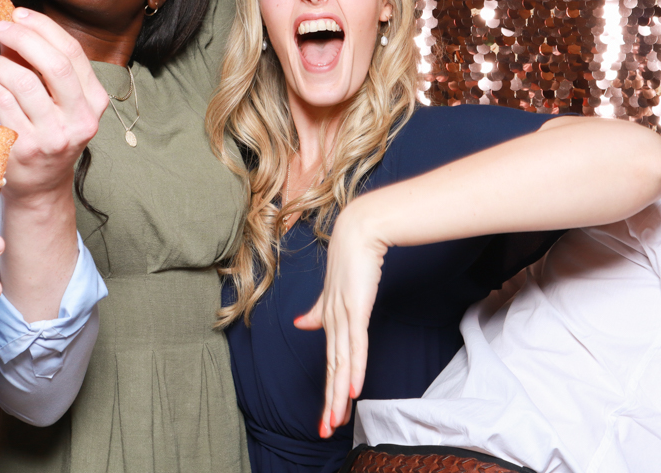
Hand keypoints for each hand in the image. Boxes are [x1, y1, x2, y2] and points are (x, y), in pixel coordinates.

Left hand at [0, 8, 107, 203]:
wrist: (42, 184)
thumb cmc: (50, 134)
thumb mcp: (60, 101)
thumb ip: (43, 66)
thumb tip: (16, 27)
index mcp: (94, 101)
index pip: (73, 53)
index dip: (44, 28)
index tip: (20, 15)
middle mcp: (80, 119)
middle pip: (54, 64)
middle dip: (23, 38)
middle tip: (1, 28)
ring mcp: (54, 135)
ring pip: (23, 82)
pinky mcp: (26, 147)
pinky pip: (2, 102)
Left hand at [293, 199, 388, 437]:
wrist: (359, 231)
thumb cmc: (350, 258)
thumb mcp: (334, 291)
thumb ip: (318, 311)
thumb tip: (301, 324)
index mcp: (329, 320)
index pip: (329, 363)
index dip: (328, 391)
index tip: (327, 416)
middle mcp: (332, 321)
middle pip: (332, 370)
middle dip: (329, 402)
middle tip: (324, 430)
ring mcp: (343, 316)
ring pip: (341, 363)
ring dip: (339, 394)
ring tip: (334, 420)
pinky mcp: (355, 308)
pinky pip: (356, 344)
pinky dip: (355, 368)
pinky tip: (355, 389)